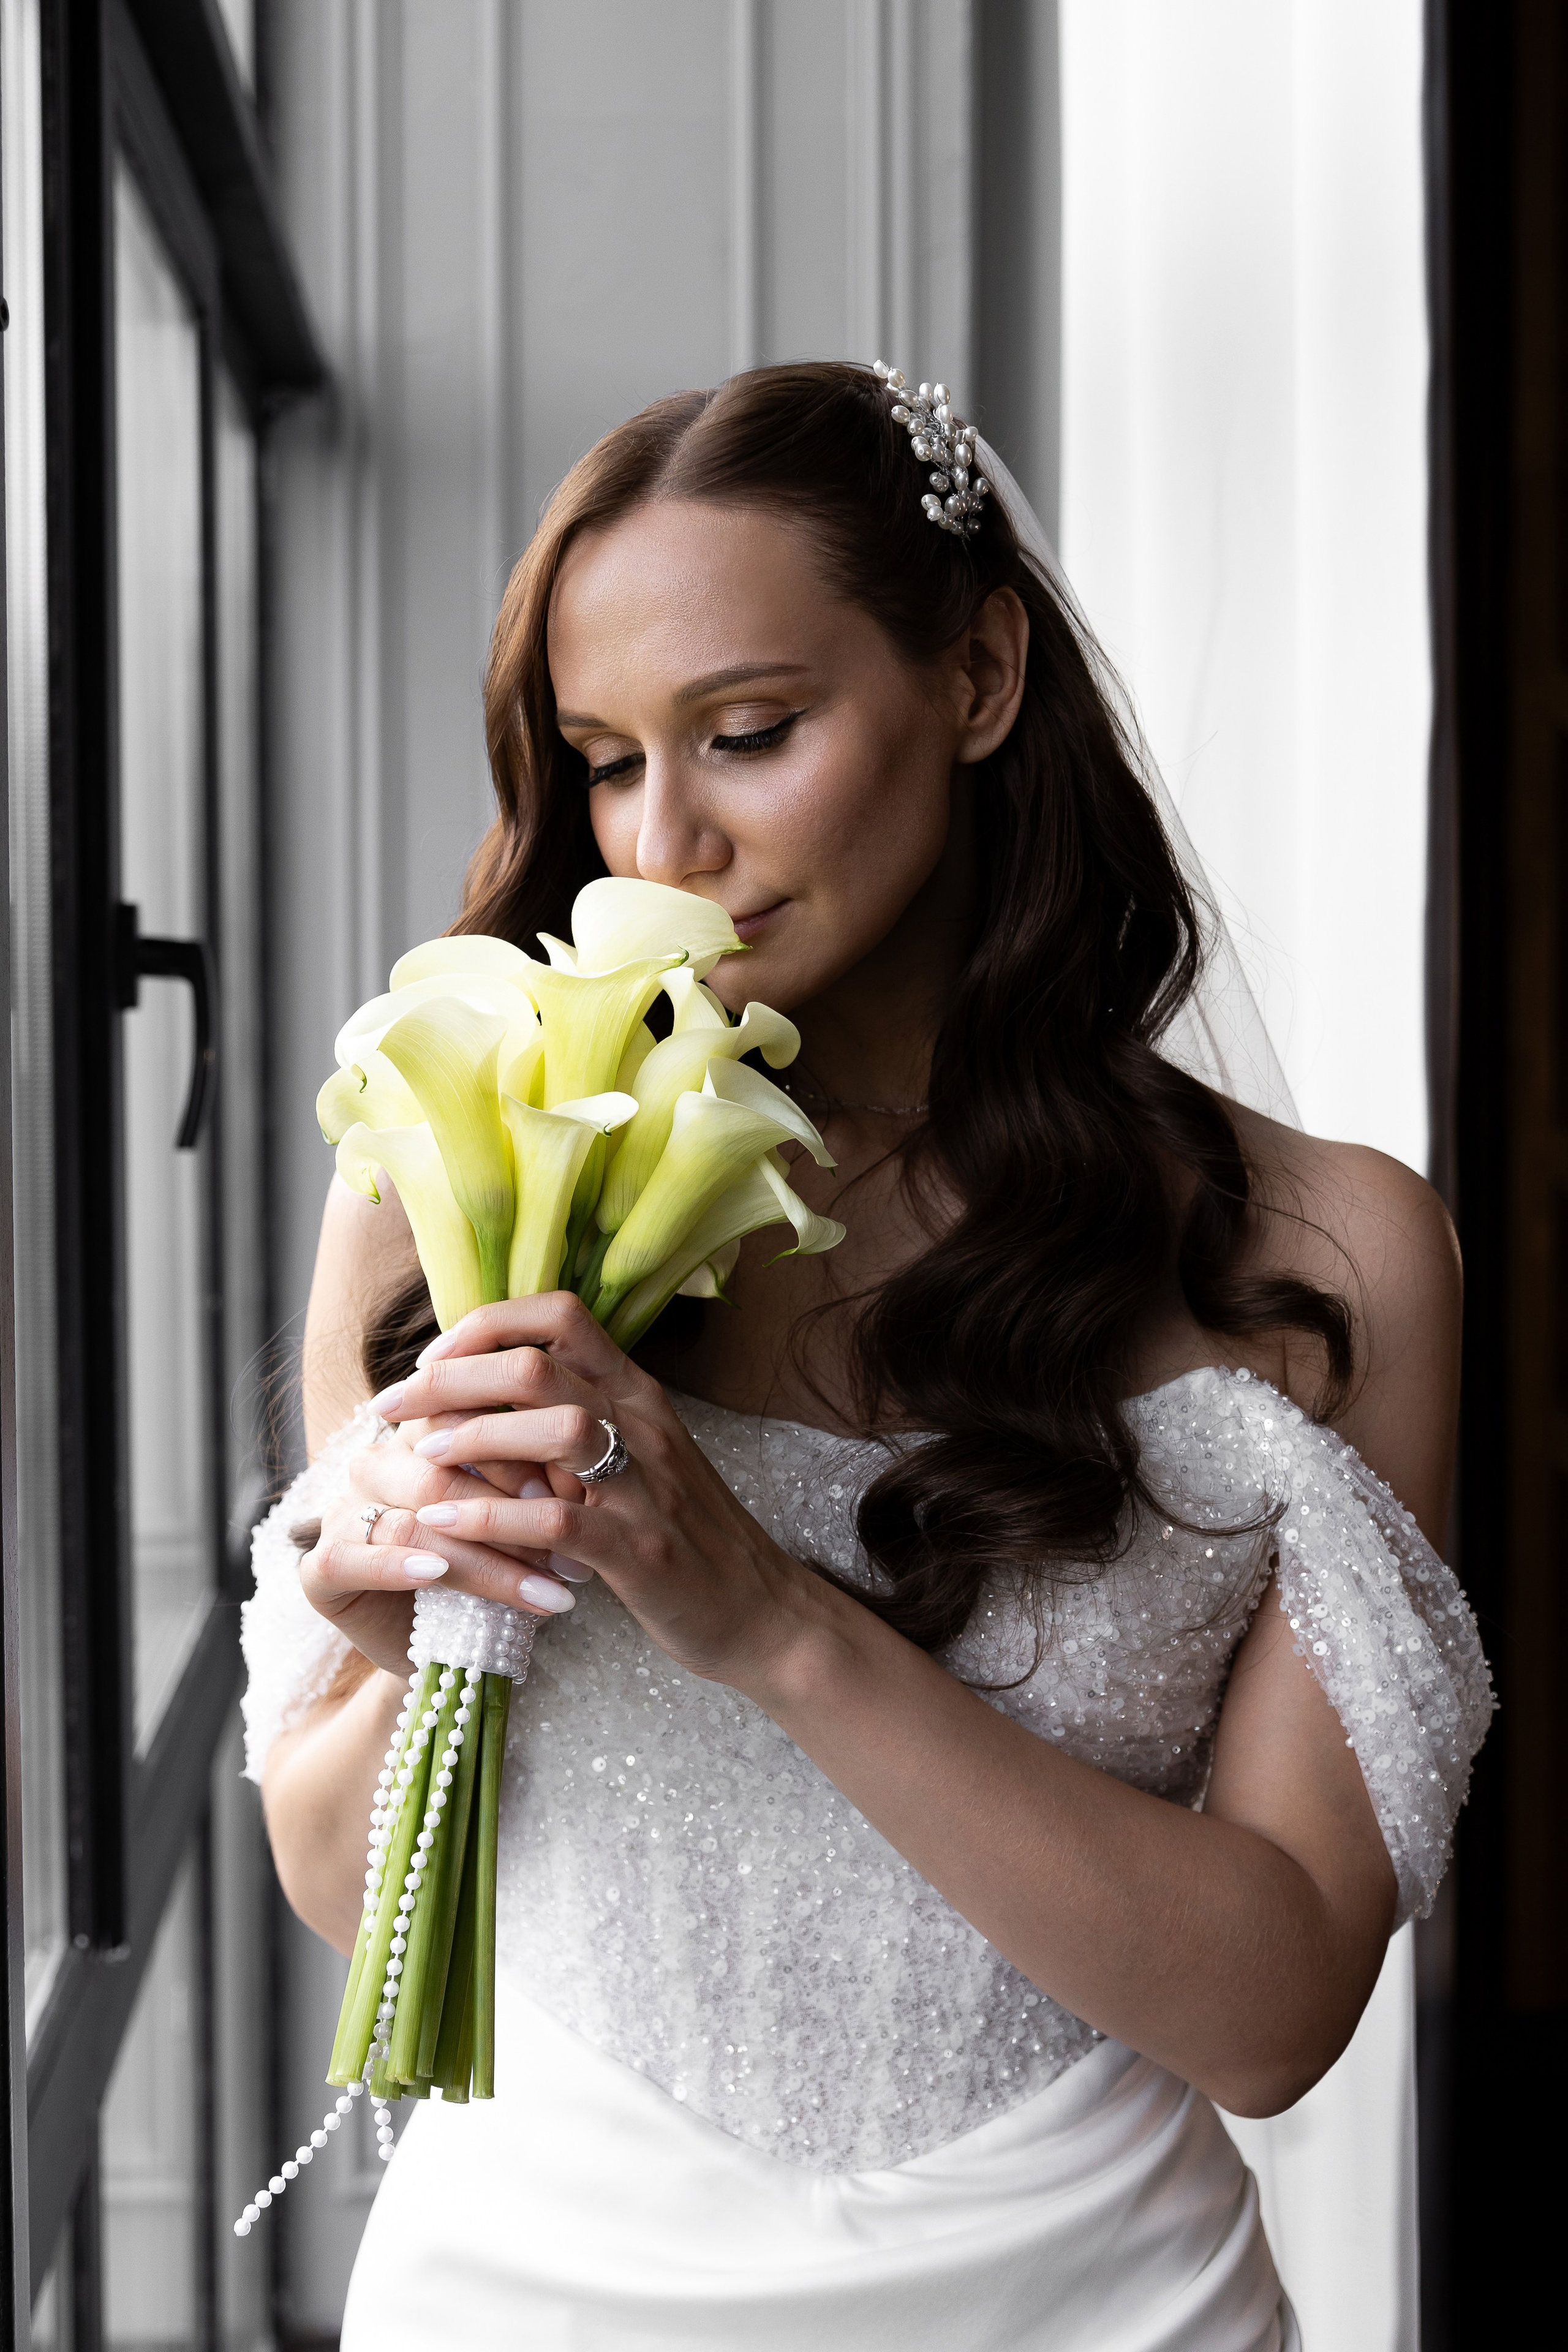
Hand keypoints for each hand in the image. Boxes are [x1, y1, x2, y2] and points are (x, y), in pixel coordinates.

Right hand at [299, 1424, 579, 1677]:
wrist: (438, 1645)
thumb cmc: (486, 1570)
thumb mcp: (517, 1524)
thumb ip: (533, 1492)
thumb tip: (583, 1481)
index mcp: (421, 1435)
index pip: (465, 1419)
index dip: (520, 1451)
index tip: (575, 1488)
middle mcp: (376, 1463)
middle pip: (440, 1473)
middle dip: (510, 1515)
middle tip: (568, 1549)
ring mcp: (343, 1512)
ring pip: (411, 1523)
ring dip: (481, 1559)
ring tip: (541, 1589)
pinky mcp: (321, 1566)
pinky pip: (352, 1559)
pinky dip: (397, 1567)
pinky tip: (437, 1576)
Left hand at [370, 1294, 823, 1687]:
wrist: (760, 1610)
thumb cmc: (683, 1533)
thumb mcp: (636, 1458)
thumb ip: (577, 1420)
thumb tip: (489, 1397)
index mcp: (637, 1394)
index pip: (560, 1315)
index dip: (487, 1323)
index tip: (434, 1358)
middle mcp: (642, 1425)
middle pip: (536, 1364)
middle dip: (450, 1378)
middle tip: (395, 1407)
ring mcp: (645, 1487)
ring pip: (553, 1428)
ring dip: (474, 1438)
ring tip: (424, 1457)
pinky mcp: (640, 1551)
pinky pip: (556, 1521)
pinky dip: (491, 1518)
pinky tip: (445, 1524)